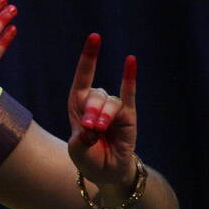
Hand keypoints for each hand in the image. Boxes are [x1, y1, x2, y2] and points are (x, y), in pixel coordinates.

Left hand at [67, 33, 137, 190]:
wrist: (106, 171)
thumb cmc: (88, 157)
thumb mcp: (78, 150)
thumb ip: (82, 138)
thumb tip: (93, 128)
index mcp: (77, 105)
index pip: (82, 78)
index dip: (88, 58)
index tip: (95, 38)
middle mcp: (94, 102)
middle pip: (94, 95)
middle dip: (91, 112)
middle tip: (90, 130)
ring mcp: (112, 108)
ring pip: (110, 103)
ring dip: (103, 116)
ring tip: (99, 131)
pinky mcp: (128, 115)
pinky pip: (129, 94)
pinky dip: (130, 78)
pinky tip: (130, 60)